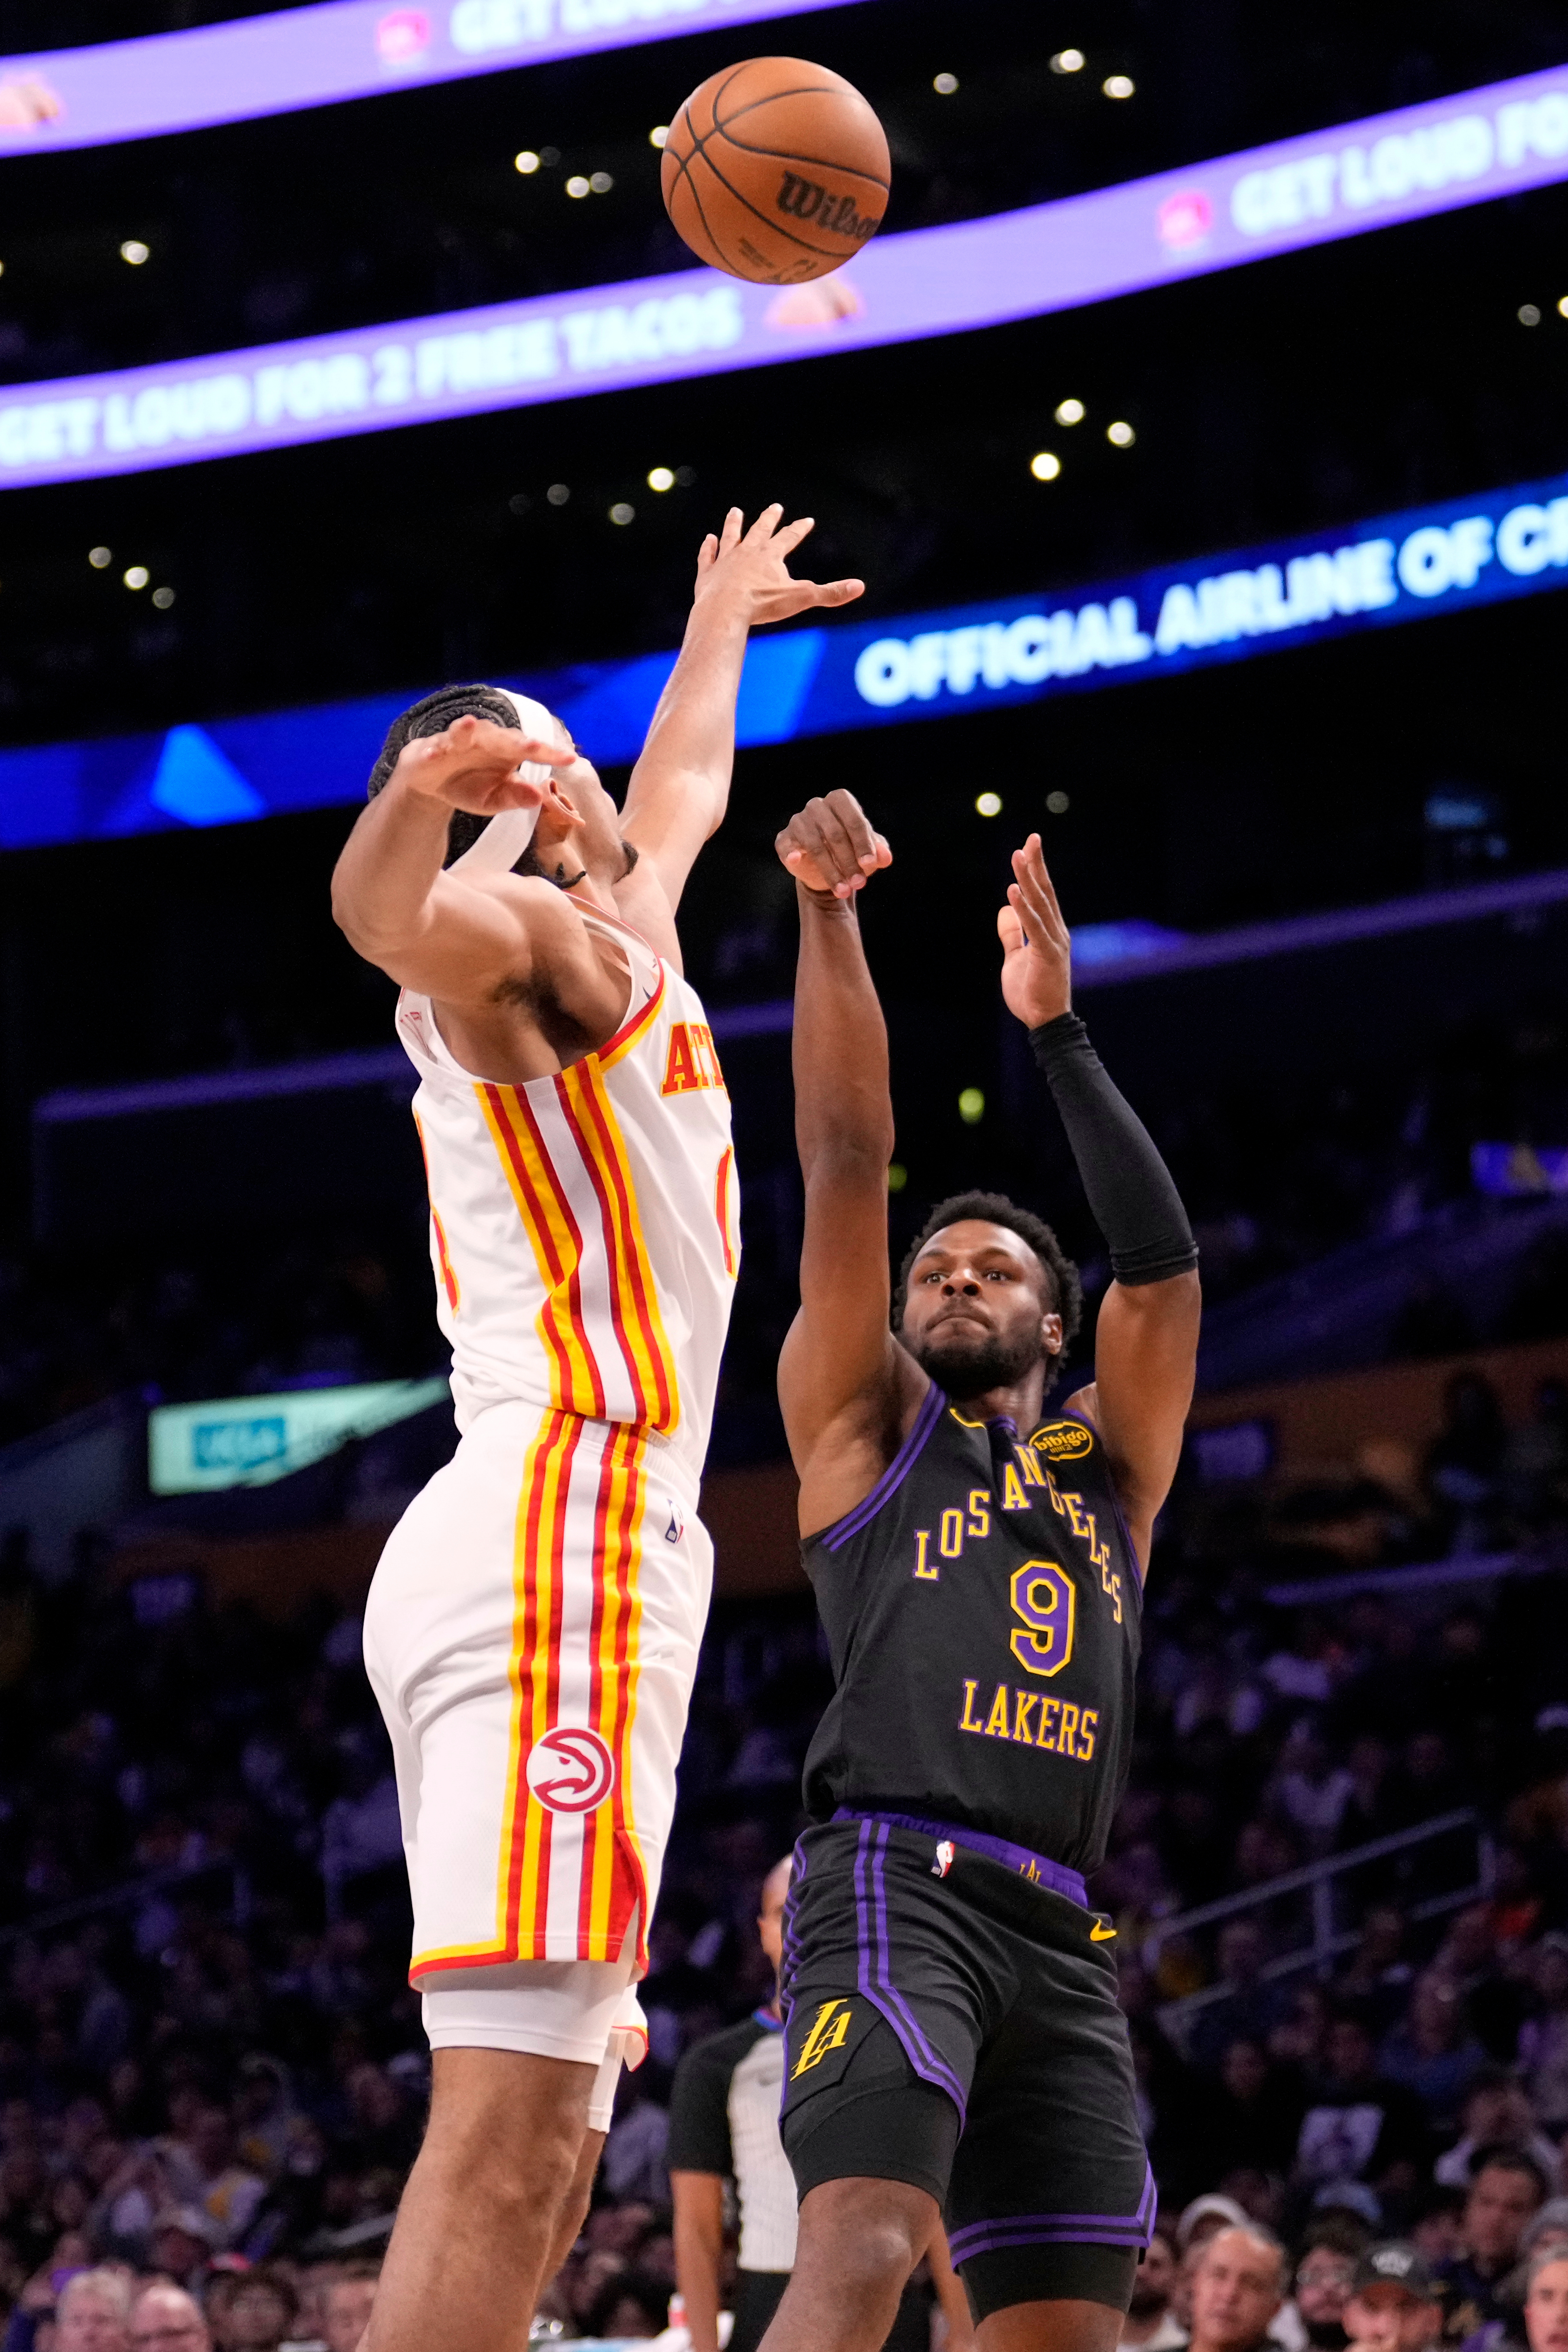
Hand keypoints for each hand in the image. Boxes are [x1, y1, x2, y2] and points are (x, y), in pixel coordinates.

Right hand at [392, 714, 574, 816]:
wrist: (432, 783)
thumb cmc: (470, 786)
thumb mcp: (494, 799)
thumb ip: (515, 797)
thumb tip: (539, 798)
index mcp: (506, 752)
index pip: (531, 750)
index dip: (550, 754)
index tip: (570, 759)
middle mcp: (484, 740)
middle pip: (502, 737)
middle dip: (515, 740)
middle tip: (532, 745)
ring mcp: (456, 741)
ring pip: (463, 731)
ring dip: (465, 729)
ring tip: (469, 725)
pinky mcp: (430, 749)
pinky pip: (432, 748)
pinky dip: (433, 750)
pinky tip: (434, 753)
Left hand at [695, 504, 863, 627]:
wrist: (724, 611)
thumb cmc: (762, 605)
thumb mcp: (801, 598)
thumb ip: (830, 593)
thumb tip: (860, 587)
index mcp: (771, 555)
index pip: (789, 537)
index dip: (799, 529)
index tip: (806, 520)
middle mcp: (748, 552)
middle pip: (760, 530)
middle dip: (769, 519)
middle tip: (774, 507)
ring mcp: (726, 560)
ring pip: (731, 536)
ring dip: (734, 524)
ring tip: (735, 513)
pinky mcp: (708, 574)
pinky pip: (709, 556)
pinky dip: (709, 548)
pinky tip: (709, 540)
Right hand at [776, 789, 890, 898]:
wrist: (827, 870)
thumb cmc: (851, 853)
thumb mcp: (869, 853)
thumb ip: (879, 852)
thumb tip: (886, 858)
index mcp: (840, 801)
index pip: (854, 820)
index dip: (863, 843)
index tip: (870, 864)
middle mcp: (817, 806)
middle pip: (835, 834)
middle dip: (849, 862)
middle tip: (859, 884)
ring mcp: (798, 821)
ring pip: (815, 845)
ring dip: (830, 871)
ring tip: (843, 891)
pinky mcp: (784, 838)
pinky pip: (785, 845)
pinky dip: (790, 852)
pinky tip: (795, 861)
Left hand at [998, 833, 1071, 1025]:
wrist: (1045, 1021)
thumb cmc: (1032, 992)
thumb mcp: (1015, 958)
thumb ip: (1012, 934)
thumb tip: (1005, 909)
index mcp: (1050, 931)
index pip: (1043, 894)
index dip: (1035, 870)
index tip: (1028, 847)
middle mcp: (1056, 931)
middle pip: (1045, 891)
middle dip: (1037, 864)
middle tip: (1032, 838)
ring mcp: (1054, 942)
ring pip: (1040, 904)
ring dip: (1028, 879)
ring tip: (1018, 856)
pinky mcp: (1047, 955)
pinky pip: (1034, 927)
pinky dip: (1024, 908)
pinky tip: (1014, 891)